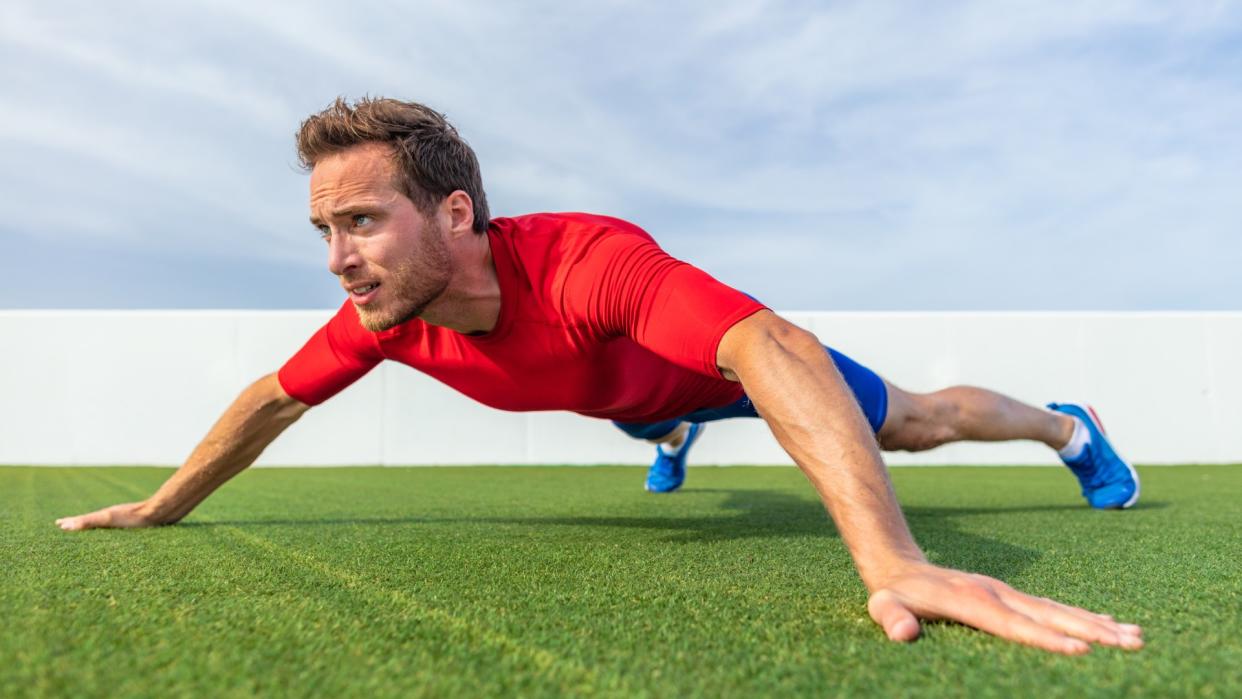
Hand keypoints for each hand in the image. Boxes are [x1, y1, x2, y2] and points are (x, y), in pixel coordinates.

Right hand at [55, 501, 170, 531]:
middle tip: (65, 527)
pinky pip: (116, 532)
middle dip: (78, 525)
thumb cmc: (134, 517)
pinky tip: (114, 538)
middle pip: (91, 521)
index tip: (57, 524)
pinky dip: (109, 534)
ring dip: (93, 529)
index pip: (82, 520)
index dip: (70, 523)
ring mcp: (122, 522)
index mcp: (104, 517)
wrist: (160, 513)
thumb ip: (88, 521)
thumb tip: (65, 526)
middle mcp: (112, 518)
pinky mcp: (134, 528)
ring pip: (104, 526)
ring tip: (86, 532)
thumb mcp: (108, 518)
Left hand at [867, 562, 1143, 653]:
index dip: (1046, 640)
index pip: (1015, 625)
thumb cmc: (893, 596)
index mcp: (971, 601)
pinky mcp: (1010, 594)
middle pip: (1050, 616)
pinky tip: (1107, 623)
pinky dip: (1081, 615)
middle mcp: (996, 593)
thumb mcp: (884, 607)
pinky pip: (1051, 607)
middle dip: (1092, 631)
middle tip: (1132, 643)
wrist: (899, 566)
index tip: (1082, 652)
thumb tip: (902, 633)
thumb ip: (892, 620)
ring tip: (1135, 636)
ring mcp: (1006, 592)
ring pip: (1058, 610)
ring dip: (1097, 623)